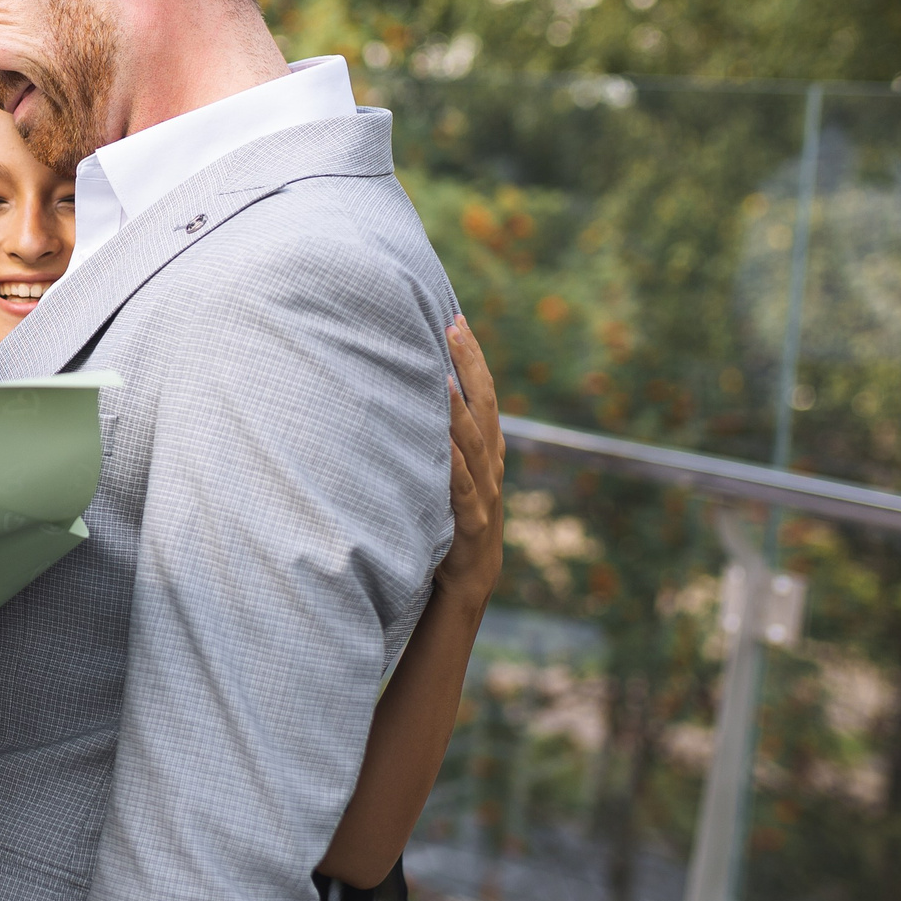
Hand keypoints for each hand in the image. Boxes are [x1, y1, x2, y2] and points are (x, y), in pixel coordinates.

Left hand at [441, 315, 505, 610]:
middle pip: (483, 406)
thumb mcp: (448, 474)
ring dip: (459, 409)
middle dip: (469, 364)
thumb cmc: (450, 522)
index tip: (454, 319)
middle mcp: (489, 465)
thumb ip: (440, 440)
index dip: (471, 357)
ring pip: (474, 443)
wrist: (468, 582)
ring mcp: (483, 493)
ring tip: (444, 375)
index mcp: (486, 451)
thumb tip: (411, 396)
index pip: (482, 393)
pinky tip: (441, 442)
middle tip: (451, 325)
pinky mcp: (470, 522)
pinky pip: (460, 488)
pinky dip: (451, 464)